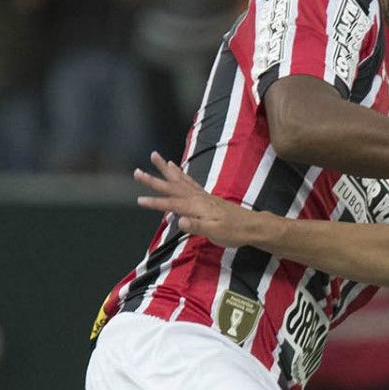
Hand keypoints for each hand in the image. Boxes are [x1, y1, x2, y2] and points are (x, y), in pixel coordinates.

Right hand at [134, 151, 272, 247]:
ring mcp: (202, 195)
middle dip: (153, 179)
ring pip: (180, 179)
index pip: (171, 204)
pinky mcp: (207, 196)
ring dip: (166, 169)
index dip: (154, 203)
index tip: (139, 200)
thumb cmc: (234, 232)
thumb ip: (197, 226)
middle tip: (136, 171)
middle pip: (171, 186)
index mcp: (197, 207)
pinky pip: (190, 181)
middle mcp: (197, 198)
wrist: (252, 226)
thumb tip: (178, 221)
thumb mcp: (215, 232)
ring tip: (156, 156)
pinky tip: (176, 168)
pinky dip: (181, 174)